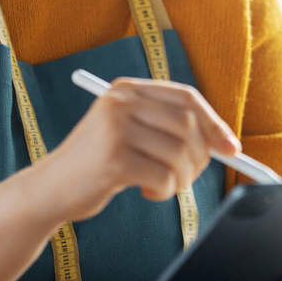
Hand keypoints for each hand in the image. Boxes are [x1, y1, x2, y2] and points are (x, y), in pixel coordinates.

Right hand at [30, 78, 240, 222]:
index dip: (214, 123)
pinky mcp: (114, 159)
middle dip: (200, 156)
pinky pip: (164, 176)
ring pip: (180, 153)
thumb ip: (167, 128)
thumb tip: (226, 142)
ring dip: (181, 178)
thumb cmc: (97, 164)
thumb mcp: (128, 132)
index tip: (231, 148)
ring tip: (163, 185)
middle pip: (188, 124)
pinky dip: (165, 190)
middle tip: (187, 176)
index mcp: (126, 89)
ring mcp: (115, 128)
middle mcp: (120, 102)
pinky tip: (148, 191)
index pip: (186, 97)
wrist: (50, 189)